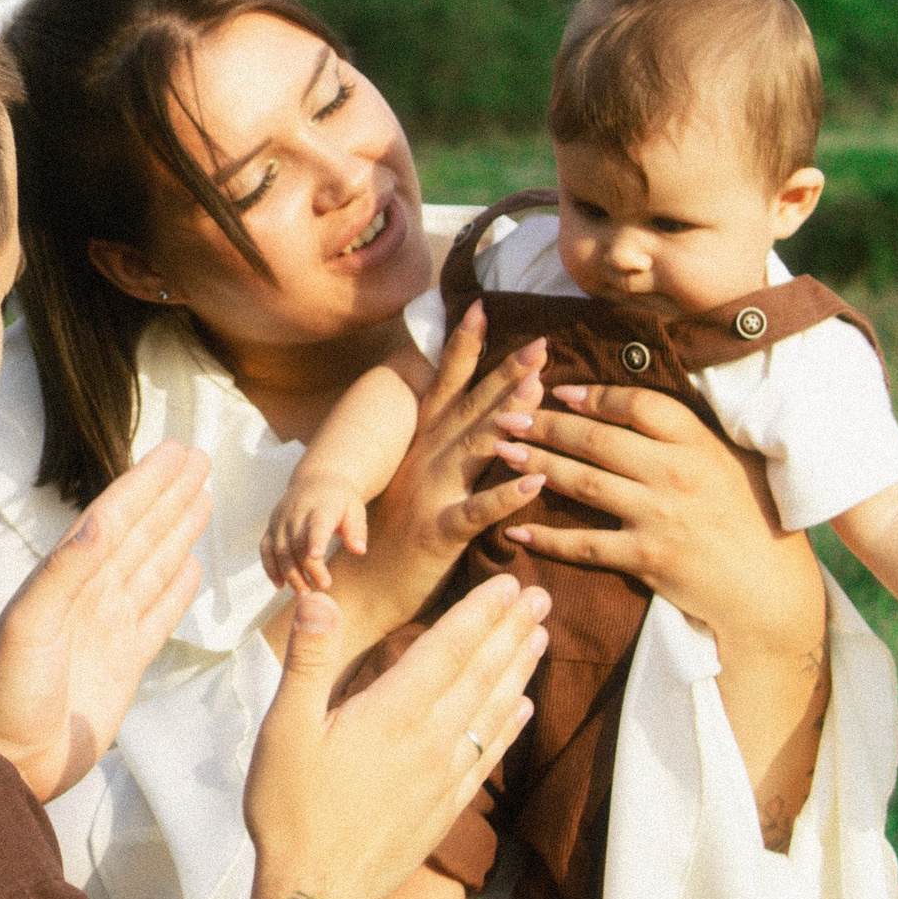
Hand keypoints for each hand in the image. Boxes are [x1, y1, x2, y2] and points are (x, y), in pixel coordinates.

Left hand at [0, 444, 210, 801]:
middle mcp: (89, 596)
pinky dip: (177, 589)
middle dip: (170, 495)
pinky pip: (159, 615)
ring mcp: (109, 628)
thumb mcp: (30, 624)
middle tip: (200, 458)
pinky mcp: (125, 663)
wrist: (7, 760)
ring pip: (153, 566)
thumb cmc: (5, 692)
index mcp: (65, 578)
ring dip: (178, 531)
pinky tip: (191, 566)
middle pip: (140, 533)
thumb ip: (65, 570)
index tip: (177, 451)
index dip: (147, 483)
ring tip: (203, 497)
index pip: (115, 517)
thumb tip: (102, 519)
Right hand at [244, 574, 546, 898]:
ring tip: (540, 638)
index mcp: (392, 713)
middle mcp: (429, 739)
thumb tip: (320, 598)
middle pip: (481, 673)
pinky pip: (488, 756)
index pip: (448, 648)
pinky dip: (509, 727)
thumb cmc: (292, 810)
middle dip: (512, 631)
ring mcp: (443, 776)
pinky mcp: (445, 807)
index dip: (480, 612)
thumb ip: (308, 661)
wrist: (319, 895)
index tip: (508, 583)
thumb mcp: (283, 728)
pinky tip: (522, 709)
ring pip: (492, 711)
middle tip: (541, 597)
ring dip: (519, 670)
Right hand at [262, 462, 371, 594]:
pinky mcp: (271, 528)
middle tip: (323, 587)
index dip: (315, 540)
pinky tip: (280, 585)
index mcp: (320, 507)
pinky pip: (266, 550)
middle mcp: (296, 513)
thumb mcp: (355, 509)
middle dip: (308, 568)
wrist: (316, 480)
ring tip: (304, 593)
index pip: (317, 524)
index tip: (316, 556)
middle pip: (298, 544)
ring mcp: (281, 521)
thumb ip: (356, 530)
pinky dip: (270, 568)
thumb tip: (359, 550)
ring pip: (280, 550)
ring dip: (290, 574)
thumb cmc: (340, 501)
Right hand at [350, 310, 547, 619]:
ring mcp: (430, 495)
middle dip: (505, 373)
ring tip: (541, 394)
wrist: (356, 590)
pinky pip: (476, 512)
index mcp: (419, 447)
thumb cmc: (391, 538)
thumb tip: (482, 420)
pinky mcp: (438, 534)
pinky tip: (536, 482)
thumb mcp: (415, 484)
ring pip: (474, 449)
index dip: (464, 348)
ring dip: (508, 419)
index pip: (444, 387)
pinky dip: (506, 495)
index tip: (483, 308)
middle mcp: (424, 461)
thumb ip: (444, 452)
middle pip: (470, 408)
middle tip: (540, 342)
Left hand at [500, 380, 816, 647]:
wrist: (765, 587)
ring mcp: (659, 516)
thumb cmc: (747, 517)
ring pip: (583, 483)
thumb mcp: (727, 461)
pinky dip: (547, 537)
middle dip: (544, 424)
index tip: (556, 389)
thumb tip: (630, 403)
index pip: (636, 404)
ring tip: (502, 453)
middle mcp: (675, 474)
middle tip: (506, 414)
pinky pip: (585, 544)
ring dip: (537, 466)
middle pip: (597, 440)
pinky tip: (516, 528)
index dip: (592, 395)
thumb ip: (684, 434)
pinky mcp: (646, 558)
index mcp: (697, 442)